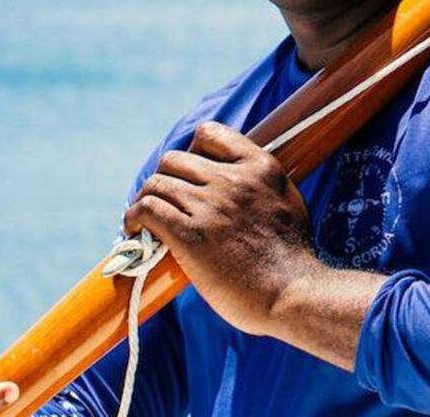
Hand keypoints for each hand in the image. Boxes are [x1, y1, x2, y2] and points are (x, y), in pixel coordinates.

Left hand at [123, 122, 317, 336]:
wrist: (295, 295)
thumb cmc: (293, 258)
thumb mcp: (287, 201)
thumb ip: (261, 185)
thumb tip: (239, 184)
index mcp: (260, 167)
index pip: (210, 134)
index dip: (192, 152)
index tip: (190, 175)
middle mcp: (233, 180)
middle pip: (174, 160)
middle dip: (165, 181)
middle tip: (165, 204)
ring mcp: (211, 206)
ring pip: (156, 184)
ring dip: (145, 200)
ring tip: (143, 219)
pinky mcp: (191, 236)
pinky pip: (147, 210)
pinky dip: (134, 217)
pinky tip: (134, 229)